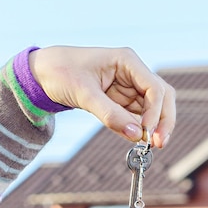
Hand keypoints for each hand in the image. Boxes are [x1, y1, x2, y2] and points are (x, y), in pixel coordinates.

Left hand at [29, 45, 174, 147]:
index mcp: (127, 61)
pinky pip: (139, 115)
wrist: (44, 73)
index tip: (147, 132)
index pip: (154, 87)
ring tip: (149, 146)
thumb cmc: (62, 73)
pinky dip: (140, 128)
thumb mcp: (84, 94)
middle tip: (158, 144)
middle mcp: (134, 72)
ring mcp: (130, 86)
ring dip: (154, 126)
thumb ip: (110, 114)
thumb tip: (136, 135)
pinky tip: (136, 139)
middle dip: (163, 120)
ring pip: (154, 108)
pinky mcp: (123, 99)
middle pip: (162, 97)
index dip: (155, 111)